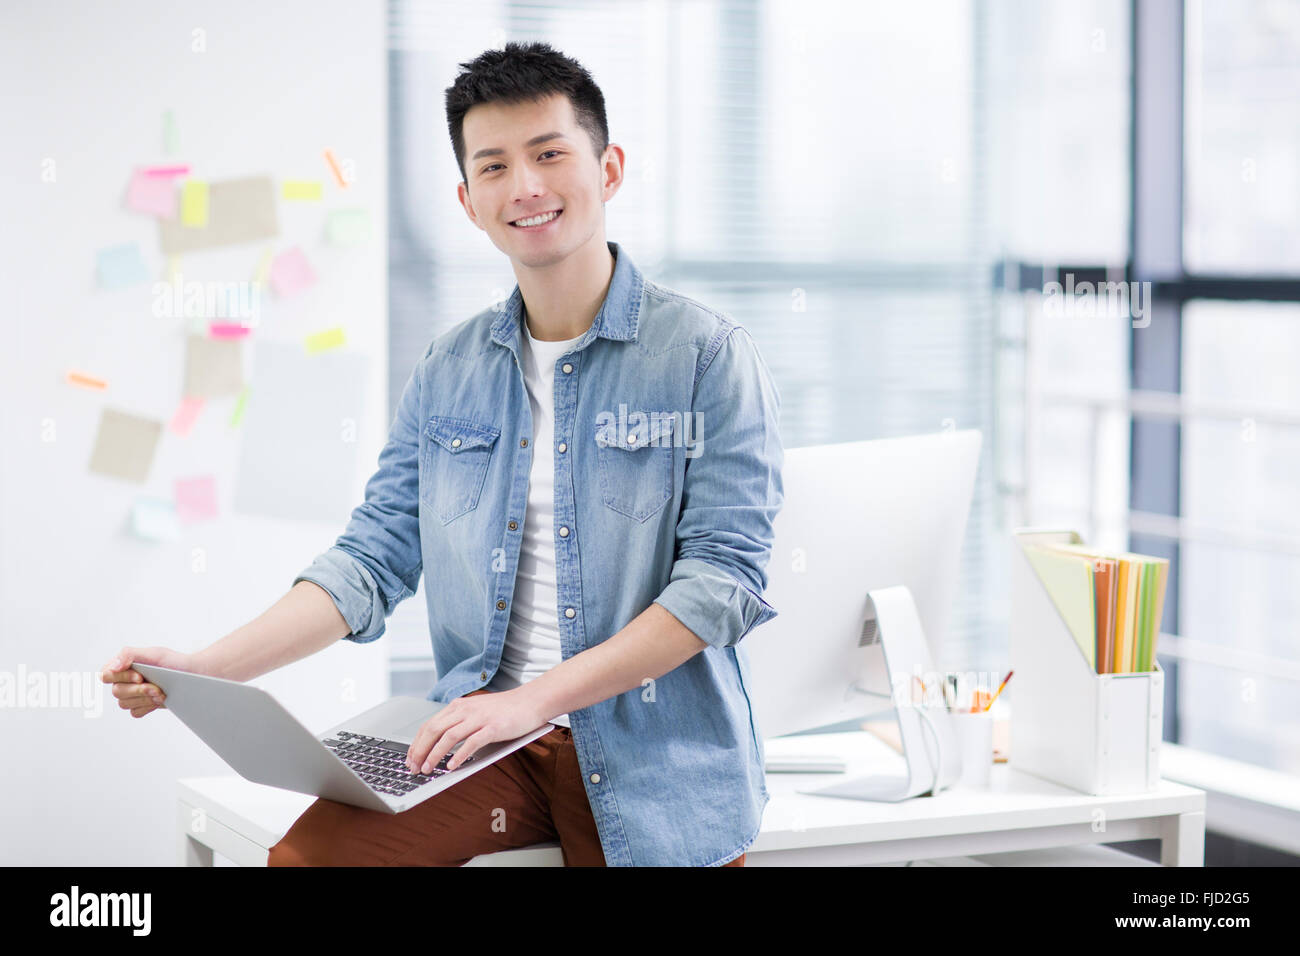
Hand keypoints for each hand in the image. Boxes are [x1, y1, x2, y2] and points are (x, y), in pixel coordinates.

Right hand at [100, 646, 195, 717]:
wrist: (192, 676)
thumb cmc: (173, 662)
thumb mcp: (153, 653)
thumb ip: (128, 655)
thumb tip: (111, 668)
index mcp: (124, 666)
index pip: (106, 675)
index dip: (121, 678)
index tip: (140, 676)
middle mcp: (124, 681)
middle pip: (117, 692)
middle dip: (138, 690)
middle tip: (156, 688)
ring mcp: (132, 695)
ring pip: (124, 704)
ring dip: (144, 699)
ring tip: (160, 693)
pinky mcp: (141, 706)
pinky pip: (135, 712)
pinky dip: (147, 707)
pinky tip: (158, 700)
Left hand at [405, 687, 547, 774]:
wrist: (531, 701)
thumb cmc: (505, 710)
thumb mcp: (476, 712)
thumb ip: (459, 722)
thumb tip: (440, 745)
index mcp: (458, 706)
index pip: (429, 725)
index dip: (416, 744)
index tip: (409, 759)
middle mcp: (465, 710)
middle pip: (434, 730)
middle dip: (420, 751)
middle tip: (414, 768)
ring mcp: (479, 718)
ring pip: (448, 736)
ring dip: (435, 755)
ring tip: (428, 769)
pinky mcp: (493, 727)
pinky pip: (471, 742)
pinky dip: (459, 755)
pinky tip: (452, 767)